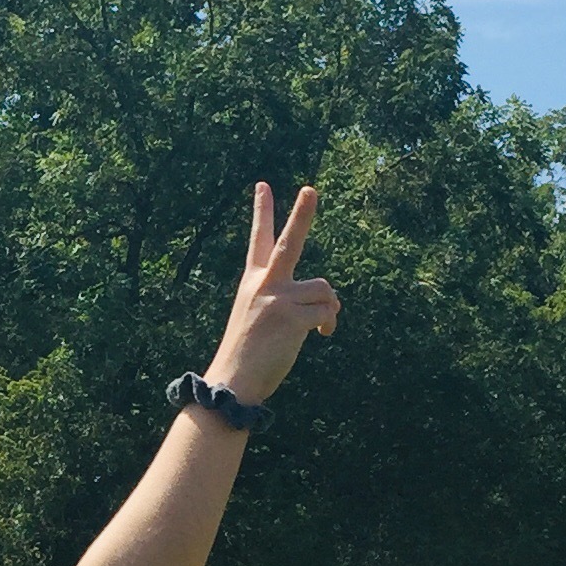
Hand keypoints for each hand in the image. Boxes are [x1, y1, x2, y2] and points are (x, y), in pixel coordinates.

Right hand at [206, 184, 339, 403]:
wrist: (233, 380)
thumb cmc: (248, 354)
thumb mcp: (260, 317)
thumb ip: (289, 300)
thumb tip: (332, 302)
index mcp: (253, 281)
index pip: (259, 240)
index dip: (262, 211)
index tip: (263, 185)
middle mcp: (264, 284)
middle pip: (289, 242)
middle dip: (302, 214)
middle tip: (311, 189)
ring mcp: (277, 299)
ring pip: (324, 288)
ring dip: (329, 307)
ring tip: (320, 326)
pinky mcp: (291, 318)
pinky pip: (327, 312)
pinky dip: (329, 324)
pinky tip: (321, 335)